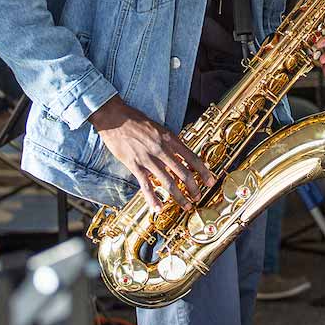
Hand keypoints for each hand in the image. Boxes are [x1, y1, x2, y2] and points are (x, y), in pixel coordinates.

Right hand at [90, 96, 214, 210]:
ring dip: (178, 196)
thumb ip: (169, 142)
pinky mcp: (134, 165)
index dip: (203, 171)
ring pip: (168, 182)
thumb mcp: (158, 128)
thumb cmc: (135, 120)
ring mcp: (147, 158)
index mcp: (169, 138)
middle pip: (183, 172)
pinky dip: (153, 198)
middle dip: (193, 187)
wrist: (114, 117)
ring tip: (185, 205)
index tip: (210, 181)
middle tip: (198, 197)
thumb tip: (180, 156)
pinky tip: (158, 208)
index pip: (191, 157)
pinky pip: (146, 185)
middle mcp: (161, 149)